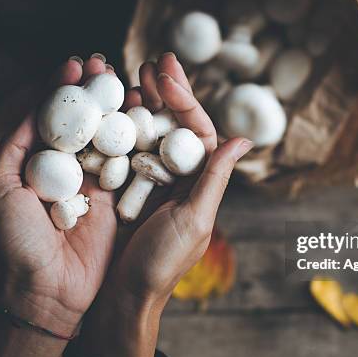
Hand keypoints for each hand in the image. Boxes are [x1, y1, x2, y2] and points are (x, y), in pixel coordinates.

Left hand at [0, 55, 118, 335]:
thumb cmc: (15, 240)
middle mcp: (66, 169)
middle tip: (103, 64)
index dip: (62, 89)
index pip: (51, 116)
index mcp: (36, 163)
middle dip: (93, 91)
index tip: (75, 64)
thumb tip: (34, 106)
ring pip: (107, 137)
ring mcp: (93, 184)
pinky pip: (127, 166)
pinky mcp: (116, 200)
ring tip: (127, 82)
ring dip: (117, 109)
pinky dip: (136, 141)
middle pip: (82, 121)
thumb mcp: (0, 186)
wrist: (47, 289)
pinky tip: (143, 117)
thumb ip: (15, 145)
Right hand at [76, 53, 252, 356]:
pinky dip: (119, 128)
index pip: (198, 131)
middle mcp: (178, 177)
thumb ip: (215, 178)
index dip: (186, 100)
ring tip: (133, 74)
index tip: (170, 72)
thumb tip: (244, 139)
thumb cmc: (163, 263)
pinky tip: (113, 106)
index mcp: (199, 181)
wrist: (124, 295)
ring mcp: (149, 181)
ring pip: (148, 133)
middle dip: (165, 92)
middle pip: (173, 125)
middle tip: (152, 61)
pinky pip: (123, 151)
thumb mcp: (194, 218)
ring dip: (143, 103)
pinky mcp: (123, 188)